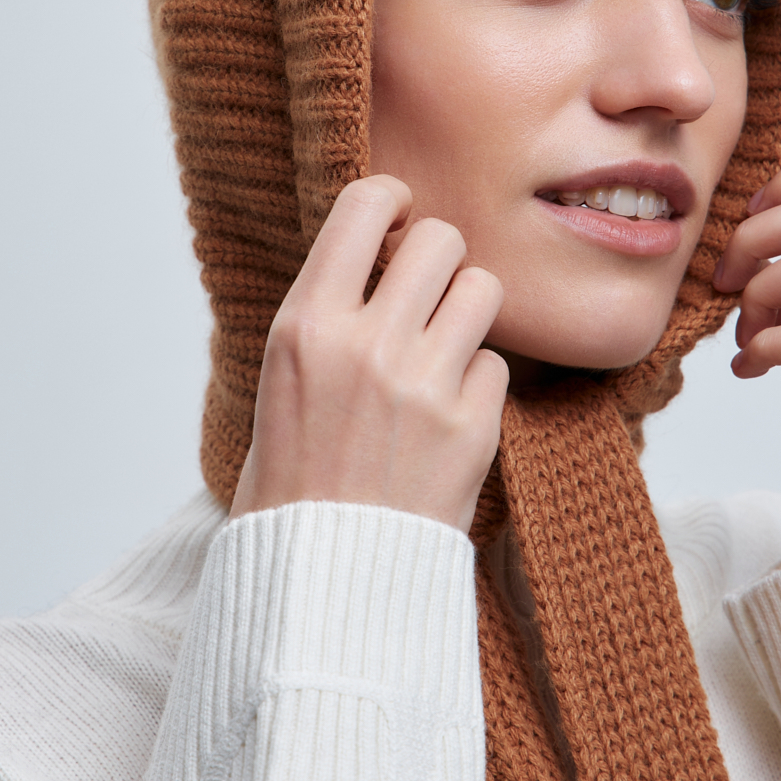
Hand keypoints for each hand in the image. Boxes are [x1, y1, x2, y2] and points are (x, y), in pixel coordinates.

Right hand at [229, 175, 507, 533]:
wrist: (319, 581)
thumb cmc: (293, 477)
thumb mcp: (283, 377)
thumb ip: (328, 311)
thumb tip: (377, 251)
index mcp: (306, 325)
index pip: (364, 205)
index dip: (392, 199)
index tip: (398, 217)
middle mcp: (366, 344)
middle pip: (441, 237)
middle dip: (440, 255)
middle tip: (427, 289)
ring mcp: (423, 384)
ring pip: (483, 288)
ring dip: (468, 310)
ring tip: (444, 347)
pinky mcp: (471, 427)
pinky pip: (496, 363)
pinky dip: (478, 382)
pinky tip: (448, 414)